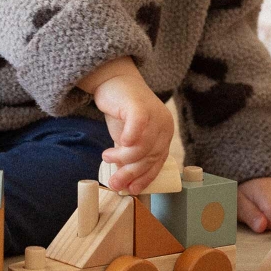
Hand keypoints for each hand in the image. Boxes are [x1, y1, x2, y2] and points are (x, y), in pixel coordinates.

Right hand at [92, 70, 173, 195]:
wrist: (113, 80)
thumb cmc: (120, 110)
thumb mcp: (126, 138)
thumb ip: (129, 156)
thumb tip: (124, 182)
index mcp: (164, 134)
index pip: (157, 162)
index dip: (144, 178)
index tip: (131, 190)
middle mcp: (164, 125)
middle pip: (149, 157)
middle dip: (130, 173)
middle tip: (114, 182)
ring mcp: (154, 115)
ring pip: (142, 147)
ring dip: (122, 158)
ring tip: (106, 157)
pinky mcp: (140, 106)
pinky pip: (137, 129)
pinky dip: (128, 141)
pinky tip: (116, 145)